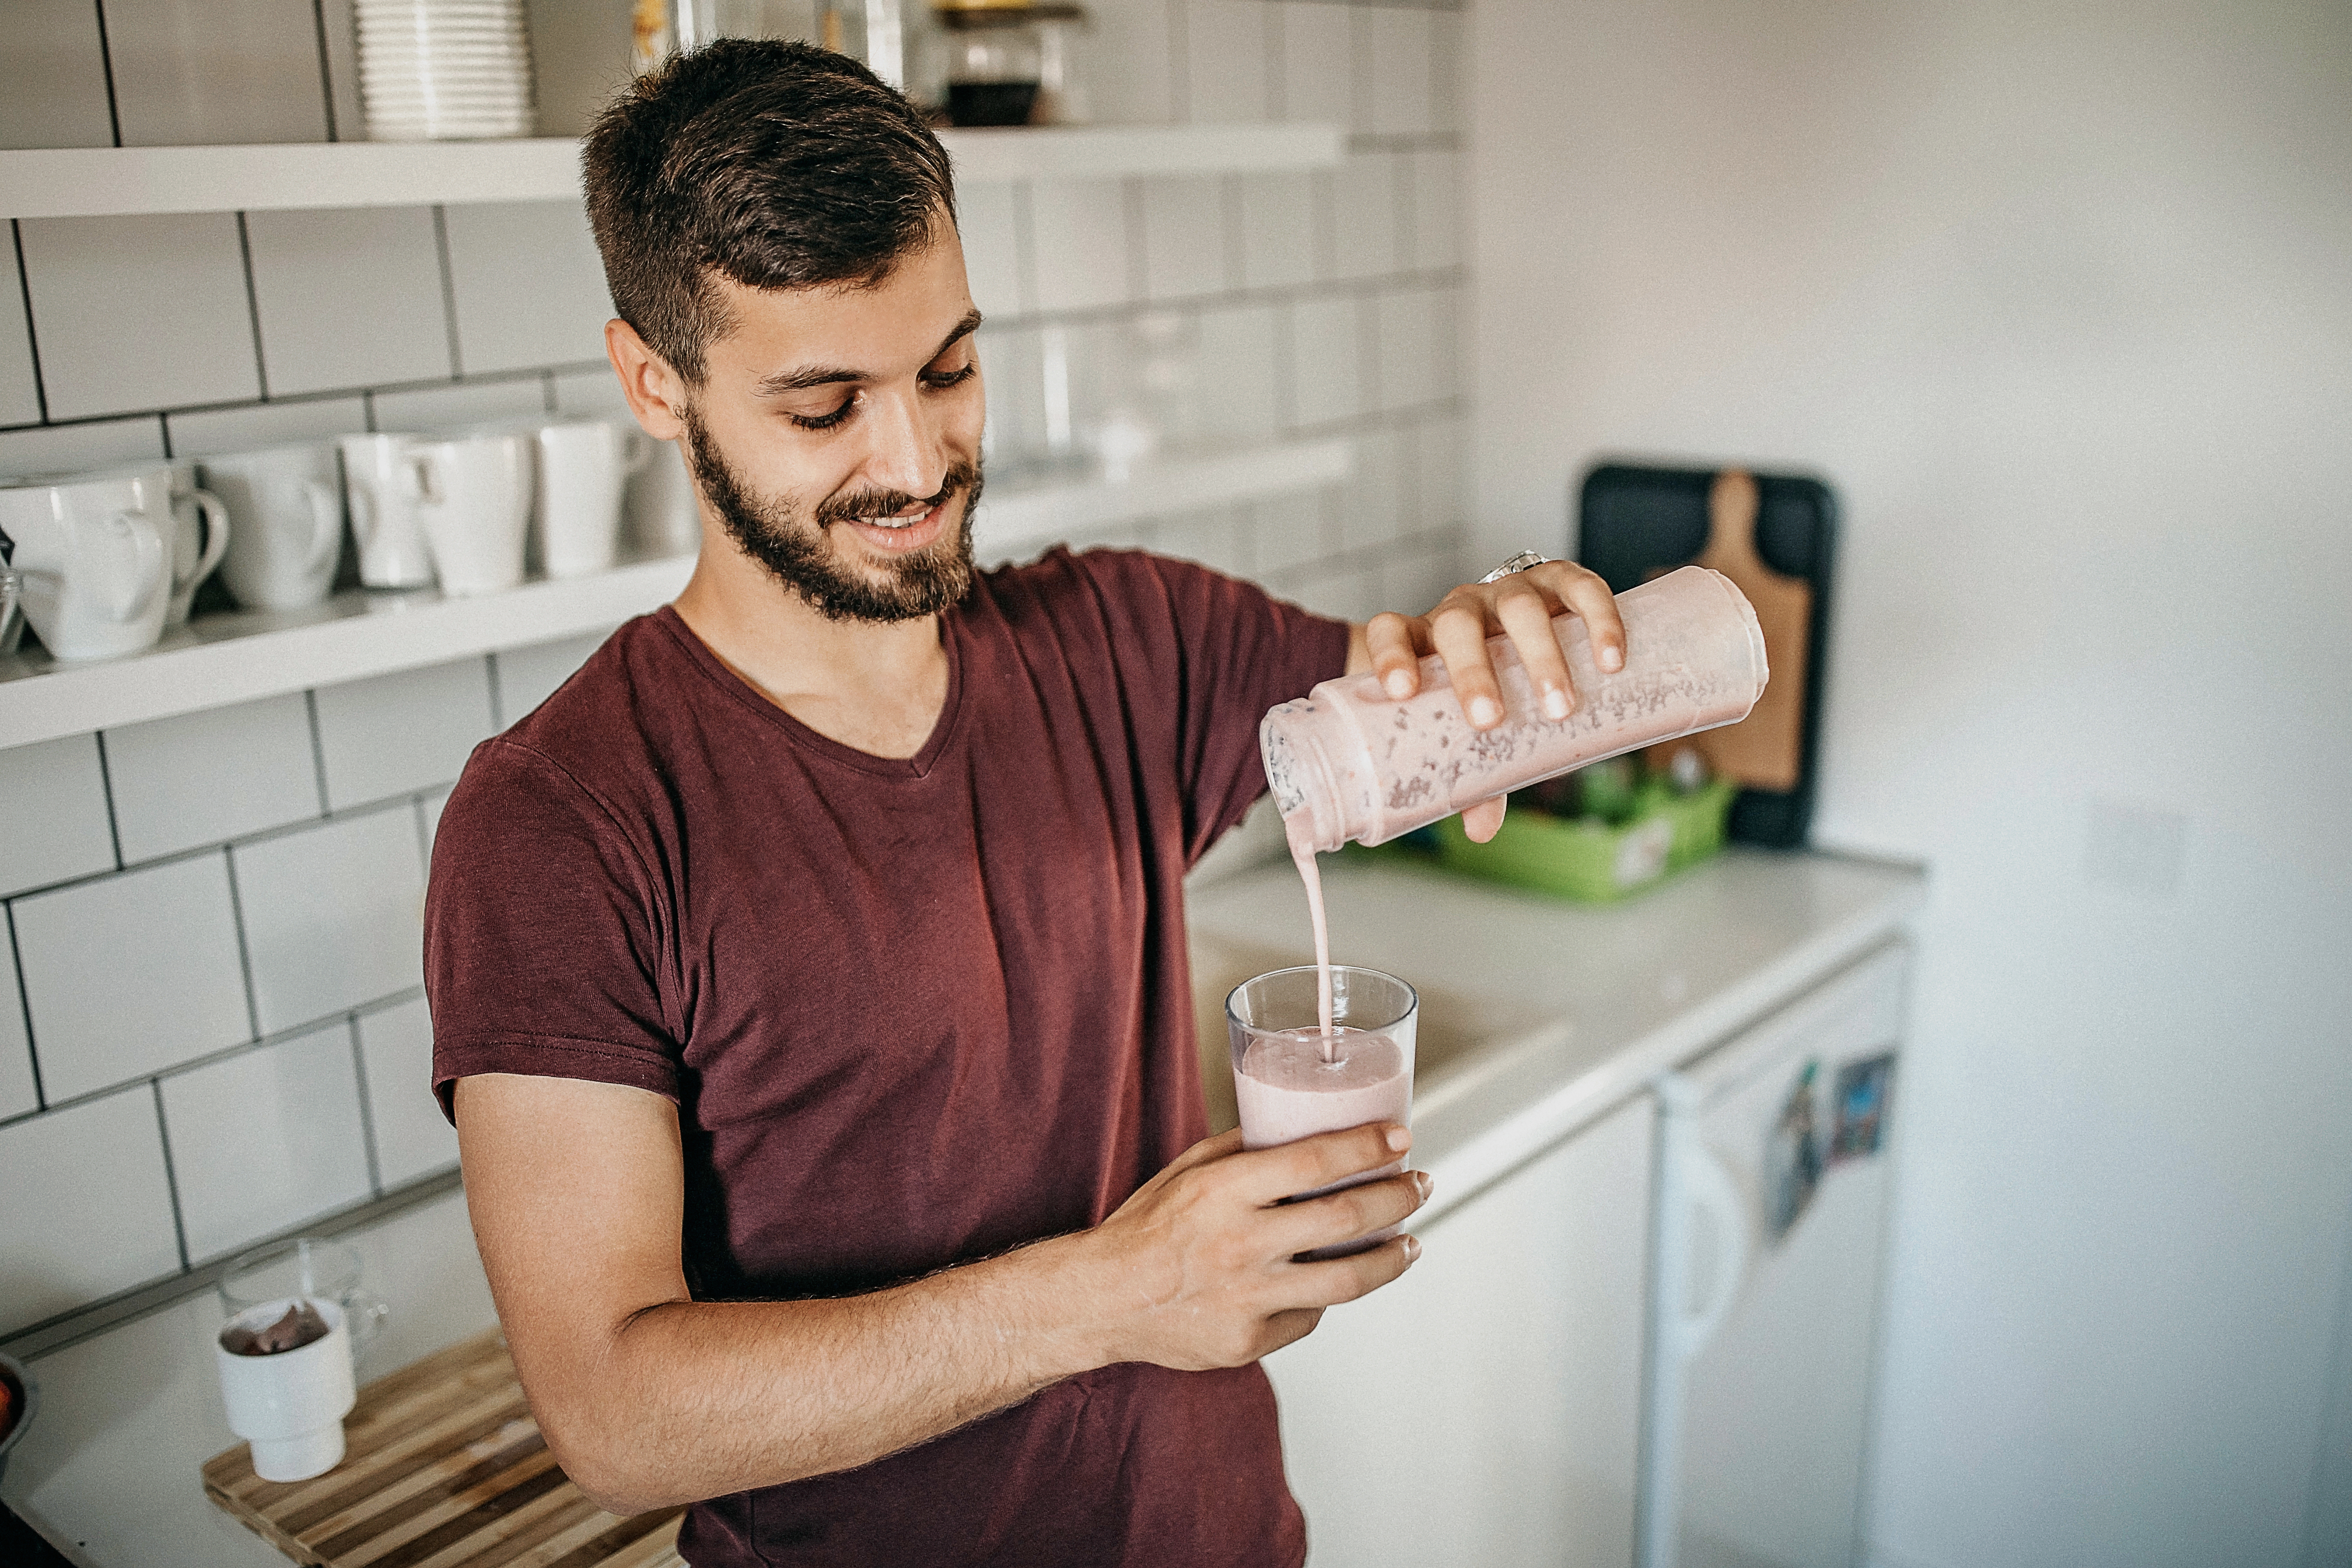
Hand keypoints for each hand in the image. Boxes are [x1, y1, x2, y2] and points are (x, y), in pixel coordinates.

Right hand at [1080, 1126, 1429, 1371]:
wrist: (1100, 1300)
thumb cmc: (1144, 1229)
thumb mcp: (1185, 1171)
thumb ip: (1241, 1150)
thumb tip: (1296, 1127)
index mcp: (1222, 1191)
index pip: (1314, 1161)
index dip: (1366, 1148)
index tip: (1400, 1137)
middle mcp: (1240, 1243)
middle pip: (1344, 1217)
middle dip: (1397, 1198)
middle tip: (1419, 1184)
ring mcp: (1247, 1298)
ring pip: (1347, 1279)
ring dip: (1392, 1258)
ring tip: (1410, 1244)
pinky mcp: (1249, 1342)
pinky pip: (1309, 1316)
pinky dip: (1327, 1295)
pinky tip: (1335, 1279)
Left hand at [1354, 561, 1627, 842]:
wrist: (1533, 632)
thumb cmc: (1494, 691)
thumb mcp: (1478, 731)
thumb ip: (1476, 777)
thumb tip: (1480, 831)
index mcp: (1426, 640)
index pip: (1390, 632)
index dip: (1390, 656)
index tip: (1401, 692)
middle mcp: (1463, 608)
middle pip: (1458, 626)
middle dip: (1472, 673)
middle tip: (1491, 720)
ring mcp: (1511, 591)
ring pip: (1520, 606)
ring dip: (1540, 655)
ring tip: (1560, 705)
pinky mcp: (1561, 581)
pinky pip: (1579, 587)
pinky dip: (1597, 619)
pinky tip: (1611, 660)